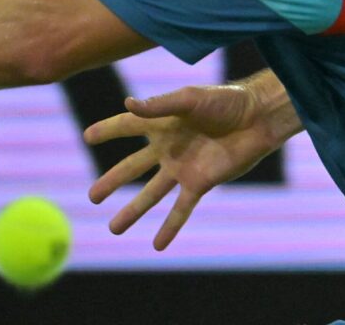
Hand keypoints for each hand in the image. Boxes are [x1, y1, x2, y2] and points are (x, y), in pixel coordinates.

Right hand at [83, 83, 281, 249]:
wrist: (257, 118)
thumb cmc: (225, 100)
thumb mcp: (190, 99)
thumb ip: (159, 106)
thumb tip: (127, 104)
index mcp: (162, 122)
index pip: (127, 125)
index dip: (108, 130)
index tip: (87, 136)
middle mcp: (168, 147)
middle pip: (132, 167)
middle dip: (112, 181)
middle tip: (92, 196)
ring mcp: (182, 168)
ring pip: (151, 194)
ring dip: (133, 211)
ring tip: (113, 229)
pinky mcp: (200, 183)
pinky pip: (180, 208)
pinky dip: (169, 227)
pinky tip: (157, 245)